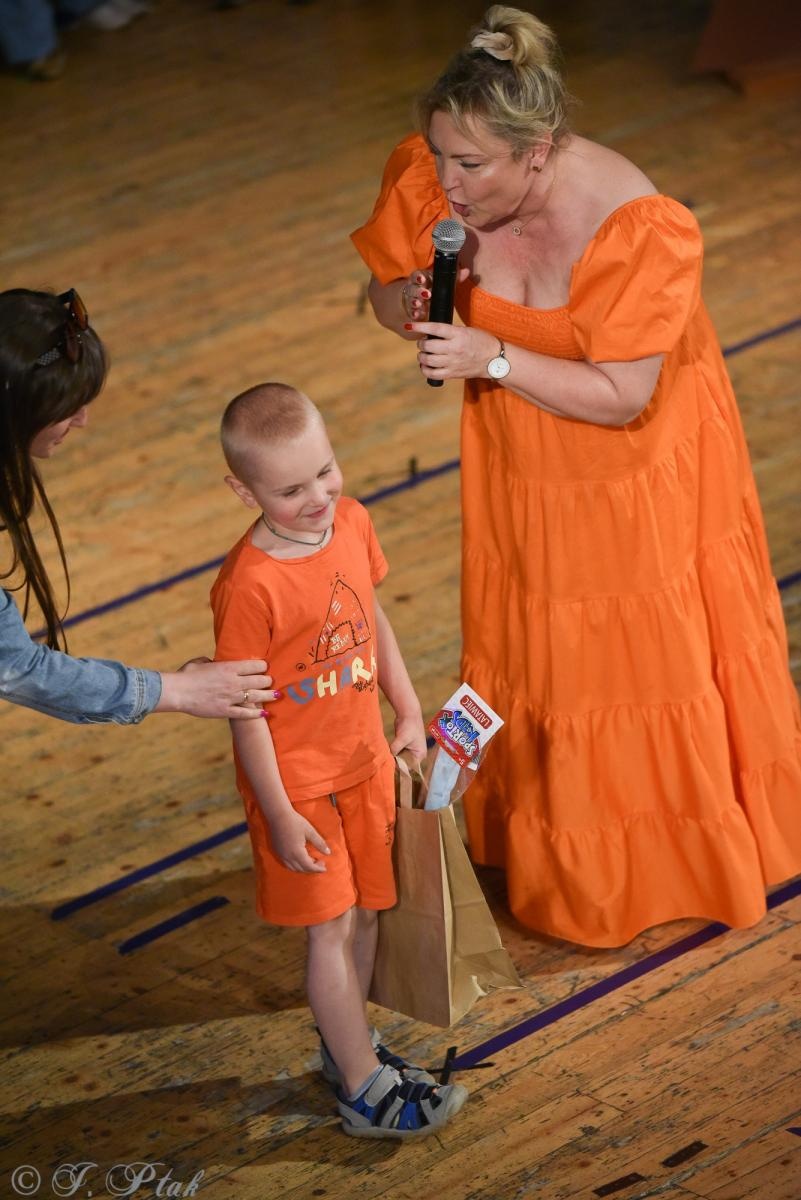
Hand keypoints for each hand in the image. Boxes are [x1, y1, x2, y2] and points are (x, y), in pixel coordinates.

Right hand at [156, 657, 279, 718]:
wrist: (177, 692)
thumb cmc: (187, 675)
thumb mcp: (201, 662)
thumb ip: (211, 662)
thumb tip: (214, 662)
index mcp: (229, 668)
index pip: (255, 665)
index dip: (263, 665)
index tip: (265, 667)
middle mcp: (234, 682)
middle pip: (260, 680)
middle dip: (268, 680)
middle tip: (270, 681)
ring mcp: (231, 698)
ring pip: (257, 697)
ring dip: (269, 696)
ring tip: (277, 696)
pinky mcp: (225, 711)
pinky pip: (245, 713)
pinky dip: (256, 714)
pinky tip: (264, 714)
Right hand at [269, 808, 330, 872]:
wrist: (278, 815)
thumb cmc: (295, 822)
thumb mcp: (310, 831)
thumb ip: (319, 843)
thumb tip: (328, 853)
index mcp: (297, 852)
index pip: (309, 866)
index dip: (318, 869)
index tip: (325, 868)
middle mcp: (288, 857)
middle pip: (301, 869)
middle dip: (312, 868)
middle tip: (320, 862)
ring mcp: (281, 855)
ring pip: (293, 868)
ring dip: (303, 868)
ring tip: (311, 861)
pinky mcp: (277, 852)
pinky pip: (287, 864)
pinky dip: (296, 865)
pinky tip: (300, 858)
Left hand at [390, 711, 427, 765]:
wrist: (408, 713)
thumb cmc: (409, 726)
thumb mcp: (402, 739)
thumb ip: (395, 749)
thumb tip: (386, 756)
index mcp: (420, 755)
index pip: (410, 767)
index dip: (401, 769)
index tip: (390, 769)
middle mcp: (416, 754)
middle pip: (405, 764)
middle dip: (396, 763)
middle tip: (385, 765)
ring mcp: (410, 750)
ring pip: (400, 758)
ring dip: (394, 758)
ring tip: (384, 760)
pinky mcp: (404, 746)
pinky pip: (397, 753)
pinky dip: (392, 753)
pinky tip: (385, 754)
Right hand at [400, 267, 469, 320]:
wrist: (422, 303)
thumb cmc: (434, 290)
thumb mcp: (444, 284)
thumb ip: (455, 278)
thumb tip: (467, 271)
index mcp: (422, 278)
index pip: (419, 275)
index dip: (420, 276)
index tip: (423, 279)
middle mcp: (415, 287)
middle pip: (413, 287)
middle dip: (419, 291)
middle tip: (427, 294)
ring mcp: (412, 299)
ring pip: (411, 299)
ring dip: (415, 301)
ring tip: (419, 304)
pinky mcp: (411, 311)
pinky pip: (411, 311)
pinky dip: (414, 313)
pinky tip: (417, 315)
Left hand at [406, 322, 498, 381]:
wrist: (494, 359)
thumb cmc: (481, 342)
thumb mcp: (467, 330)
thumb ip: (450, 331)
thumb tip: (431, 332)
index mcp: (459, 335)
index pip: (435, 329)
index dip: (420, 327)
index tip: (410, 325)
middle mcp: (454, 349)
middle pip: (428, 346)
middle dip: (421, 343)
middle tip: (423, 342)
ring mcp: (453, 363)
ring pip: (428, 360)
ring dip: (421, 356)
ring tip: (424, 354)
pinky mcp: (453, 374)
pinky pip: (433, 374)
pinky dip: (425, 370)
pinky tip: (425, 366)